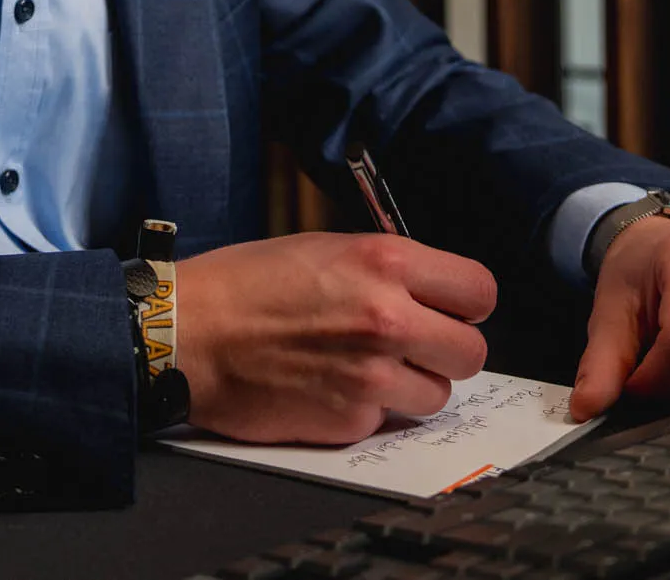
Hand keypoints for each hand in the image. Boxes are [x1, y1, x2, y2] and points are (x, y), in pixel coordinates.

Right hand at [170, 232, 497, 444]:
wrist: (189, 335)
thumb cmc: (245, 285)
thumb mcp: (324, 249)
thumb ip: (385, 271)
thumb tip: (428, 294)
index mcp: (385, 262)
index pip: (480, 291)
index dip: (464, 304)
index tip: (448, 310)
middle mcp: (389, 318)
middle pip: (472, 352)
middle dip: (445, 351)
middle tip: (413, 347)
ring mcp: (373, 375)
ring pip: (437, 394)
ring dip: (411, 386)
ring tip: (365, 369)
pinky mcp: (351, 421)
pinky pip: (389, 421)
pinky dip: (368, 411)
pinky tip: (330, 388)